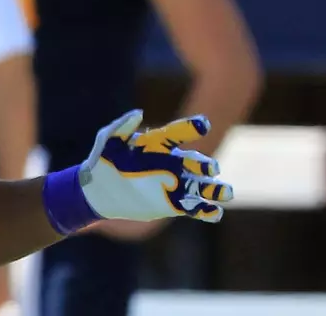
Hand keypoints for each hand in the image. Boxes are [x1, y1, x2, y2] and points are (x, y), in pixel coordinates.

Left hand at [76, 112, 231, 224]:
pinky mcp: (174, 204)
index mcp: (158, 144)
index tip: (202, 125)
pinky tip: (216, 213)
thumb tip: (139, 113)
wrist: (99, 191)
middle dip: (205, 165)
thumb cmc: (103, 160)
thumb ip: (122, 126)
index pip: (177, 133)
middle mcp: (172, 162)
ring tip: (226, 192)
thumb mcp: (107, 140)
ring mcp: (175, 184)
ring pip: (201, 185)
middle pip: (195, 162)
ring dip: (215, 188)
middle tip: (212, 168)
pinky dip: (206, 210)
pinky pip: (195, 207)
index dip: (190, 128)